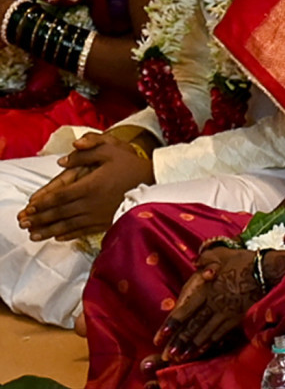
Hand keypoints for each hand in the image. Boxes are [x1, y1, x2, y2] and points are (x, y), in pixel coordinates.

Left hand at [20, 133, 154, 240]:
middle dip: (39, 218)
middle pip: (59, 213)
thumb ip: (86, 151)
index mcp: (89, 186)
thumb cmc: (133, 166)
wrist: (157, 185)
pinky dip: (68, 235)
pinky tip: (58, 237)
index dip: (41, 202)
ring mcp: (98, 216)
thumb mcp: (111, 150)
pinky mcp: (106, 223)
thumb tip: (62, 160)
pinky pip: (82, 231)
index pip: (58, 196)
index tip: (29, 207)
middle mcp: (90, 203)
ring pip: (67, 225)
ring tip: (34, 235)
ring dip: (48, 230)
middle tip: (24, 223)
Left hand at [156, 247, 259, 360]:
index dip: (170, 325)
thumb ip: (205, 259)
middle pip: (192, 326)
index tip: (158, 338)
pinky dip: (209, 344)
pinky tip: (202, 351)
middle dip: (178, 342)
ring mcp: (226, 313)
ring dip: (191, 347)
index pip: (183, 311)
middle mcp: (213, 304)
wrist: (269, 270)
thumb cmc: (244, 260)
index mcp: (205, 289)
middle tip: (166, 356)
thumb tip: (195, 263)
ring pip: (205, 333)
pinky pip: (220, 334)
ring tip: (180, 358)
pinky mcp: (238, 319)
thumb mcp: (221, 254)